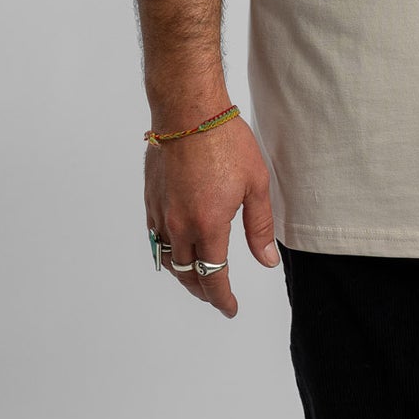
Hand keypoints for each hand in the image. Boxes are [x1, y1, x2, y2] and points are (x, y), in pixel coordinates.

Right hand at [144, 116, 279, 316]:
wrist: (187, 110)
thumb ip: (259, 227)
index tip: (230, 308)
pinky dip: (167, 252)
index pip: (213, 278)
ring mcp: (161, 213)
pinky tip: (177, 247)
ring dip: (183, 275)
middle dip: (203, 290)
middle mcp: (179, 226)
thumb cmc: (225, 141)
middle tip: (216, 296)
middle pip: (187, 275)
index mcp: (208, 225)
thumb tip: (267, 260)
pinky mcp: (150, 199)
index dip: (222, 299)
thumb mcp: (255, 183)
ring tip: (197, 277)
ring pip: (168, 259)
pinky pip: (156, 238)